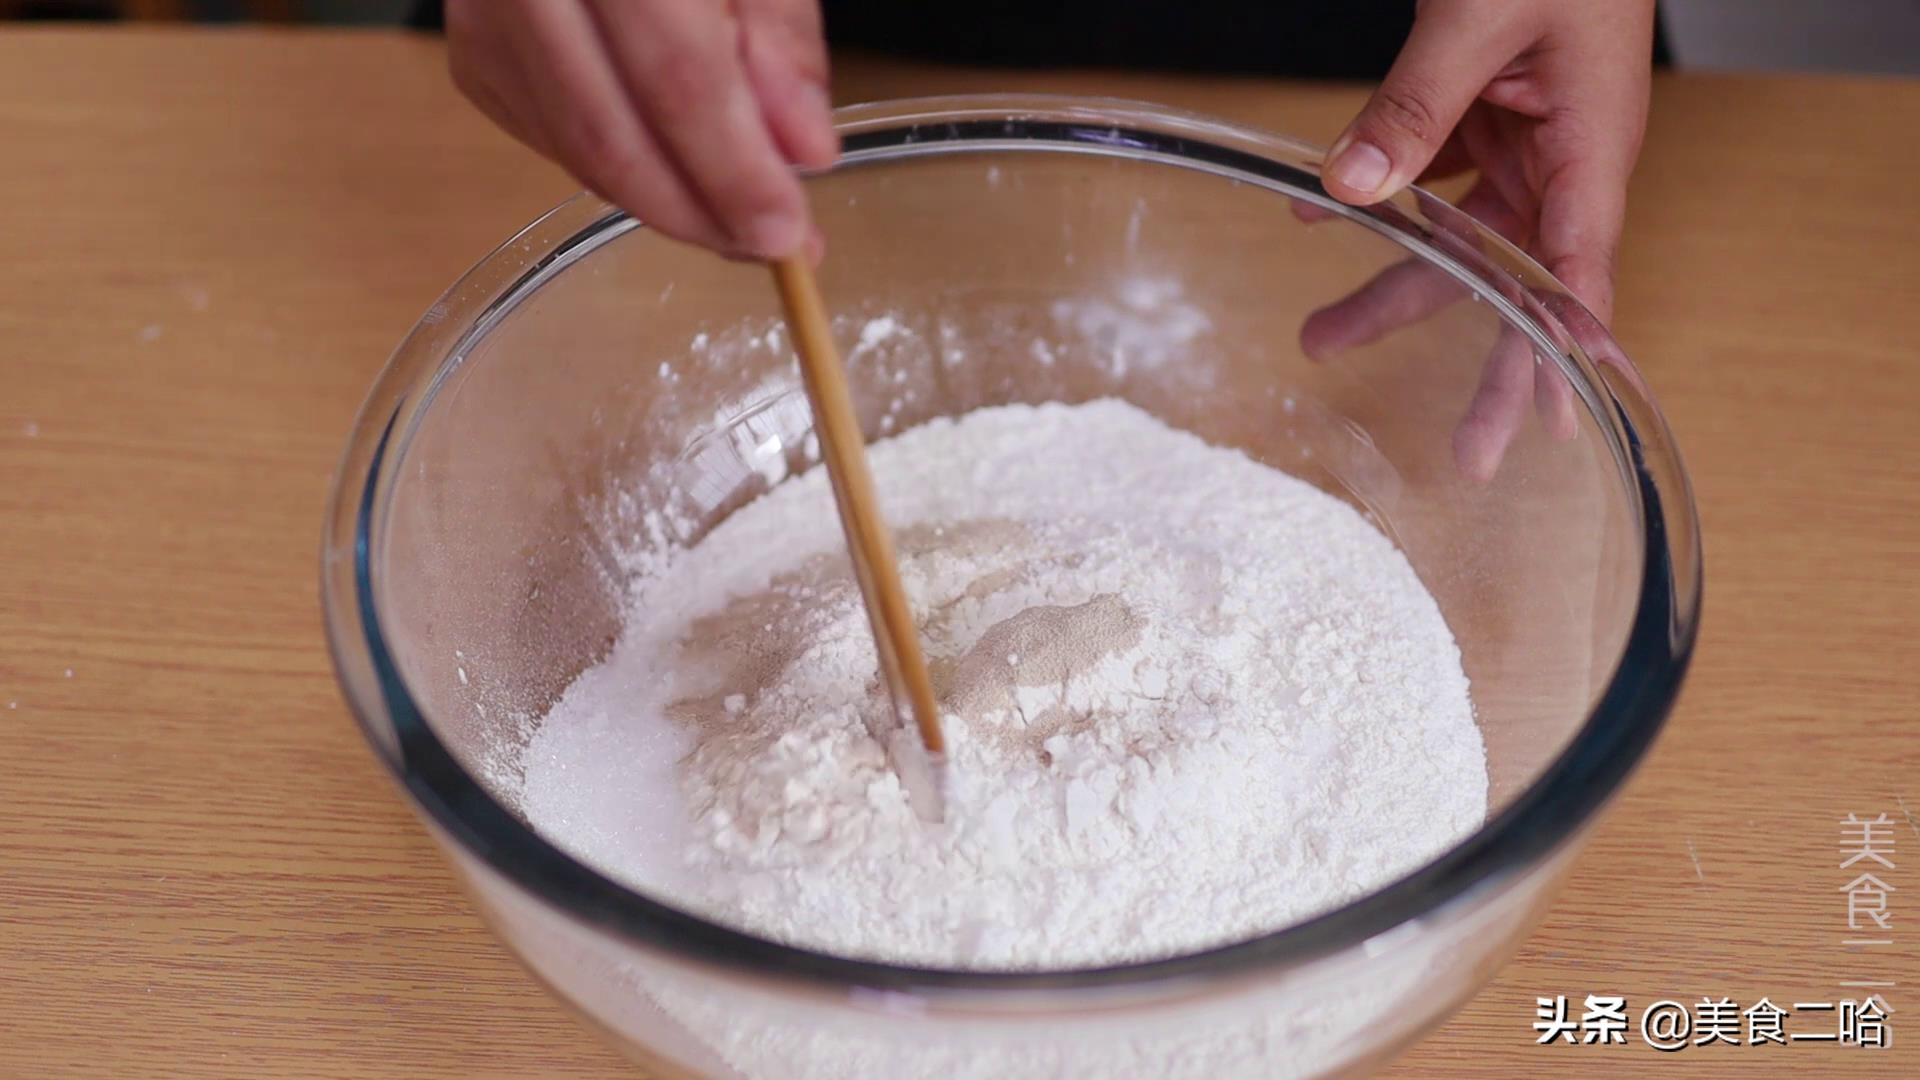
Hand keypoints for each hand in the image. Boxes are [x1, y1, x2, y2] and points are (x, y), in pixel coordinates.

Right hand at [447, 0, 836, 258]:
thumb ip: (777, 30)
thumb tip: (803, 151)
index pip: (675, 78)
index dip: (734, 172)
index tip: (789, 234)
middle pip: (609, 131)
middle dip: (698, 212)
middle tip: (771, 248)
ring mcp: (477, 6)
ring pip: (572, 144)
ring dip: (662, 200)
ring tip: (736, 219)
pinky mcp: (469, 37)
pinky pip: (545, 129)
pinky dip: (613, 164)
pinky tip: (671, 169)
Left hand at [1301, 0, 1654, 478]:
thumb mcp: (1479, 17)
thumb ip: (1414, 103)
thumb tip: (1348, 185)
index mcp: (1592, 144)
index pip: (1578, 271)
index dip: (1562, 351)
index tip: (1549, 423)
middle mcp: (1566, 156)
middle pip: (1517, 280)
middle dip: (1479, 361)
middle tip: (1459, 453)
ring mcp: (1526, 136)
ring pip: (1461, 237)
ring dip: (1393, 283)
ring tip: (1323, 335)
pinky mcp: (1487, 110)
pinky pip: (1430, 173)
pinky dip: (1378, 197)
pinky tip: (1314, 212)